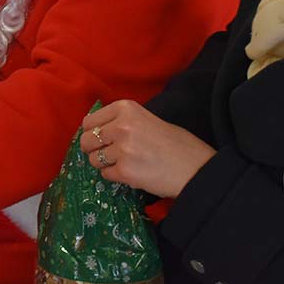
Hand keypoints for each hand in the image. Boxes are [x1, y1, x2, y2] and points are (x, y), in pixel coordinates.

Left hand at [79, 100, 215, 198]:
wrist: (196, 168)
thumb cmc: (176, 143)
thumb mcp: (146, 119)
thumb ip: (121, 121)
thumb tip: (94, 131)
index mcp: (125, 108)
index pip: (89, 121)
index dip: (93, 132)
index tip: (101, 139)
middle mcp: (121, 126)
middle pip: (86, 140)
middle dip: (94, 149)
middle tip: (108, 154)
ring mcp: (122, 149)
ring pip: (93, 159)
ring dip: (104, 163)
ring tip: (123, 163)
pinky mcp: (125, 171)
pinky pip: (105, 174)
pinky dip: (114, 175)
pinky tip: (130, 172)